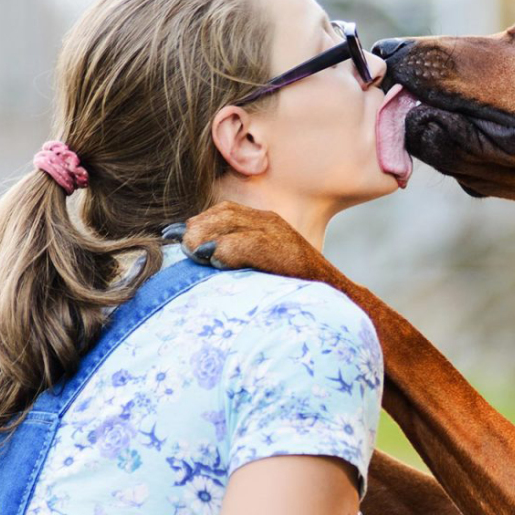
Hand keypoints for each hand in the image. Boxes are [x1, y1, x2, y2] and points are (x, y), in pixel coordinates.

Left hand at [164, 201, 336, 284]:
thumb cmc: (296, 292)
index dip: (198, 224)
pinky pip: (249, 242)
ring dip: (206, 237)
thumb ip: (237, 260)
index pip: (223, 212)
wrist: (337, 303)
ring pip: (231, 222)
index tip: (178, 239)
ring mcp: (279, 234)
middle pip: (223, 214)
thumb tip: (200, 260)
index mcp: (266, 224)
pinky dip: (228, 250)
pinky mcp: (285, 250)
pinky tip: (216, 261)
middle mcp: (271, 223)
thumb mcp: (262, 269)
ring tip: (195, 255)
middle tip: (182, 248)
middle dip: (198, 229)